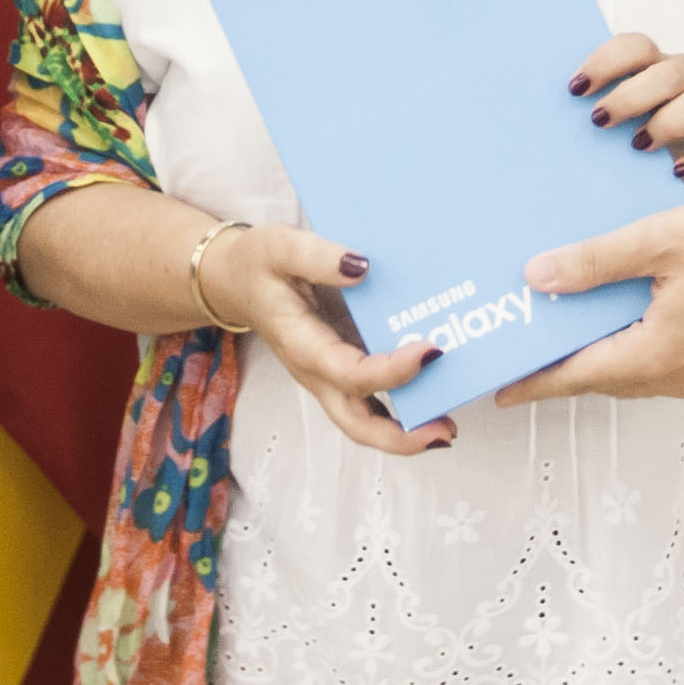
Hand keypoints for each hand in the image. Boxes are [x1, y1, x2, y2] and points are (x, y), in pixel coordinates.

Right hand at [204, 222, 459, 455]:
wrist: (234, 279)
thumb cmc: (258, 263)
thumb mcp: (280, 247)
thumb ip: (317, 256)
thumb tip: (361, 266)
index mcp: (303, 346)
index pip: (351, 373)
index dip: (393, 371)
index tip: (432, 350)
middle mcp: (317, 372)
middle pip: (358, 424)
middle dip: (402, 437)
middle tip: (446, 431)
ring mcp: (329, 376)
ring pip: (365, 422)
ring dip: (406, 432)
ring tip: (449, 427)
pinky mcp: (340, 369)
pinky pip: (371, 400)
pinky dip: (402, 408)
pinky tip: (434, 394)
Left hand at [493, 193, 683, 406]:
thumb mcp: (662, 240)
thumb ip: (596, 262)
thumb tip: (537, 278)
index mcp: (656, 356)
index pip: (577, 377)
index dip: (535, 381)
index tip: (498, 387)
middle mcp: (677, 378)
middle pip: (603, 378)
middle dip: (562, 367)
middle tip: (523, 348)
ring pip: (633, 371)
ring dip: (598, 354)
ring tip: (563, 329)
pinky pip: (660, 362)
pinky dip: (631, 346)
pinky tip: (621, 313)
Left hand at [569, 33, 683, 185]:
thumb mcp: (661, 85)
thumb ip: (624, 94)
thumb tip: (560, 119)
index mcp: (665, 65)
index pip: (637, 47)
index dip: (605, 62)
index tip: (575, 87)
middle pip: (667, 75)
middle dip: (630, 96)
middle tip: (598, 119)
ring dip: (667, 123)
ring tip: (640, 145)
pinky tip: (680, 171)